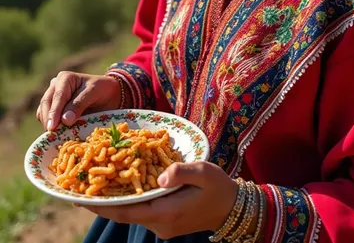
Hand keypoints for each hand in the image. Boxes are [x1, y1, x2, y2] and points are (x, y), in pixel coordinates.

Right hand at [36, 71, 121, 130]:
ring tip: (56, 136)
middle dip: (49, 119)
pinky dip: (50, 126)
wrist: (109, 94)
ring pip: (42, 112)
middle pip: (46, 104)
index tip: (52, 127)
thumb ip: (79, 104)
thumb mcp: (94, 93)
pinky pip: (46, 119)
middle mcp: (55, 86)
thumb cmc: (102, 90)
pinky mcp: (53, 110)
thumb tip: (64, 120)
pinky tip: (57, 134)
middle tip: (52, 135)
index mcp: (65, 78)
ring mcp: (52, 98)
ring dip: (48, 124)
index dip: (54, 112)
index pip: (58, 96)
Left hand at [78, 161, 238, 237]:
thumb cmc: (219, 187)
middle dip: (100, 201)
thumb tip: (160, 177)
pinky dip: (127, 200)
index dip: (100, 204)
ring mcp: (161, 225)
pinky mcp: (165, 221)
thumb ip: (181, 171)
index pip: (125, 211)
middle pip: (123, 213)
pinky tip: (119, 186)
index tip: (79, 196)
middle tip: (77, 188)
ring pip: (130, 212)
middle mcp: (159, 224)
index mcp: (165, 213)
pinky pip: (140, 211)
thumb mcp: (204, 172)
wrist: (233, 208)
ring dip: (113, 200)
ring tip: (93, 184)